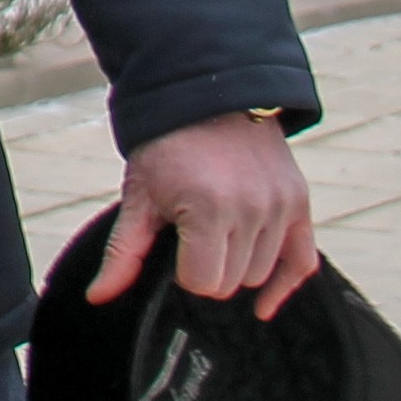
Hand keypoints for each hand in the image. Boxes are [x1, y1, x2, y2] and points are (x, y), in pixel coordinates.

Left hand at [89, 109, 318, 319]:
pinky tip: (264, 305)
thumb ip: (123, 251)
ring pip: (259, 275)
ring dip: (237, 266)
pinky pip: (303, 263)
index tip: (175, 247)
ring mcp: (279, 205)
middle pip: (231, 283)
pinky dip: (283, 284)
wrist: (207, 96)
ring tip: (217, 231)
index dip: (183, 272)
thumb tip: (97, 297)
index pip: (202, 283)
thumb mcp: (139, 195)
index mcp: (207, 208)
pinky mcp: (298, 201)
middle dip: (208, 269)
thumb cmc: (166, 147)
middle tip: (193, 237)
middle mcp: (251, 209)